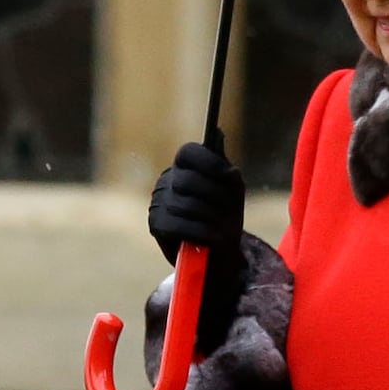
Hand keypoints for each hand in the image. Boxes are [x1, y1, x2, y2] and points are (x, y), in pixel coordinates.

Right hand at [147, 143, 248, 345]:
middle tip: (230, 211)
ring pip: (188, 205)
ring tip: (223, 229)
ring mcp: (158, 202)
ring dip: (213, 219)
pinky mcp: (156, 224)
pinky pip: (181, 225)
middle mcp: (167, 180)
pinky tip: (211, 240)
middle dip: (217, 198)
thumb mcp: (232, 192)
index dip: (210, 163)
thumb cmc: (225, 218)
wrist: (218, 256)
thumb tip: (217, 133)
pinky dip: (202, 234)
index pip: (189, 152)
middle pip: (191, 180)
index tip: (230, 176)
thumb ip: (225, 167)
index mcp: (184, 167)